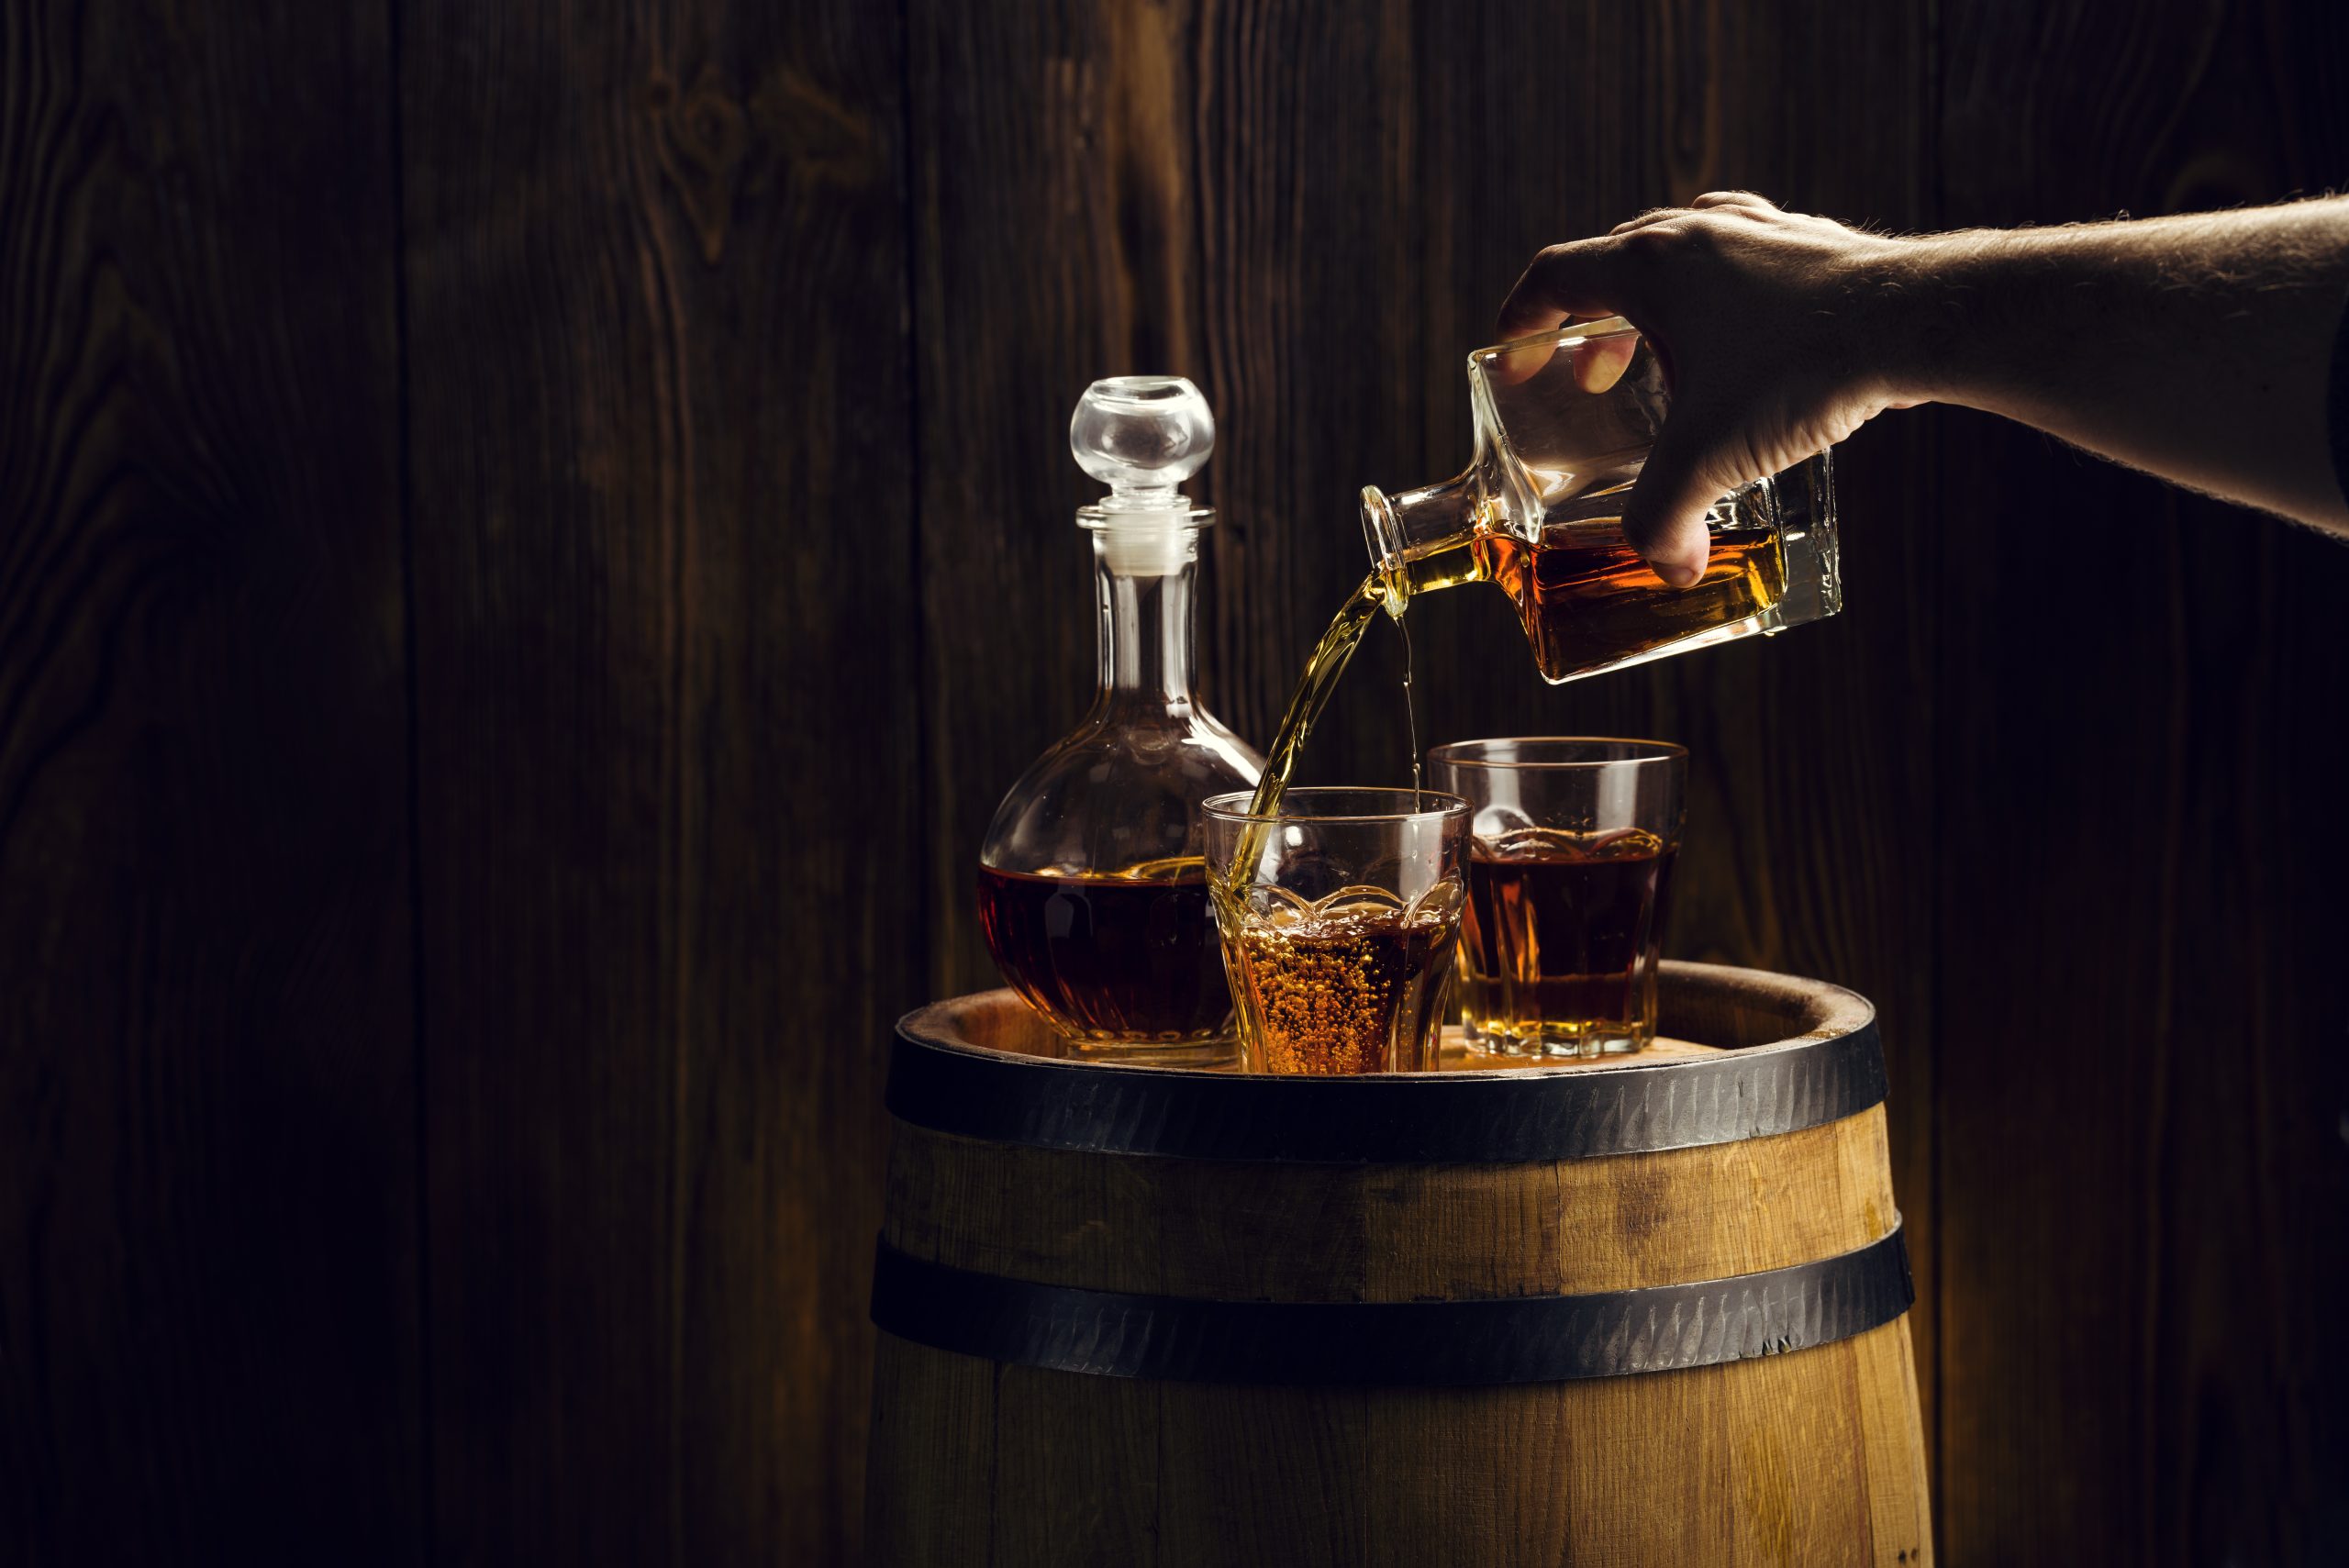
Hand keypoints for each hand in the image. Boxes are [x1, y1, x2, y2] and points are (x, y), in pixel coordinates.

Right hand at [1497, 193, 1914, 584]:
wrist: (1918, 321)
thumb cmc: (1802, 369)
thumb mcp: (1711, 456)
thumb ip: (1668, 518)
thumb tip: (1669, 568)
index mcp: (1650, 265)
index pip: (1557, 274)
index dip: (1521, 318)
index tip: (1513, 352)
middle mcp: (1699, 231)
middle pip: (1618, 263)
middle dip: (1595, 324)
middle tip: (1595, 380)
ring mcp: (1761, 232)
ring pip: (1685, 255)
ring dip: (1662, 307)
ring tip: (1671, 364)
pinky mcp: (1816, 248)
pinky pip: (1748, 264)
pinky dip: (1727, 302)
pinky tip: (1749, 349)